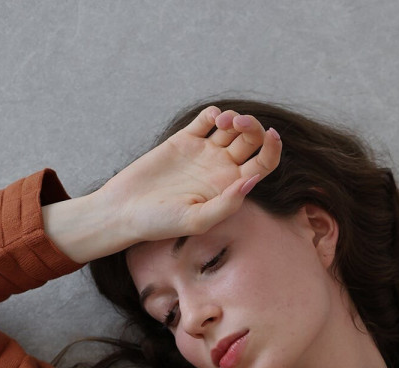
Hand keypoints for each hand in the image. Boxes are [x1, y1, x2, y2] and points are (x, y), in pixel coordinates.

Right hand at [95, 106, 282, 246]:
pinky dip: (214, 113)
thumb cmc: (160, 223)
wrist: (125, 210)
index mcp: (230, 189)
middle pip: (251, 140)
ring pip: (232, 127)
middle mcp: (221, 170)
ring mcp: (204, 153)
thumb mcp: (197, 220)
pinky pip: (207, 119)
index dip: (272, 148)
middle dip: (252, 127)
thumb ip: (227, 204)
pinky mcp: (184, 140)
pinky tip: (210, 120)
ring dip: (235, 117)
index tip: (271, 136)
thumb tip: (252, 180)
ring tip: (222, 122)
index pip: (263, 164)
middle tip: (237, 124)